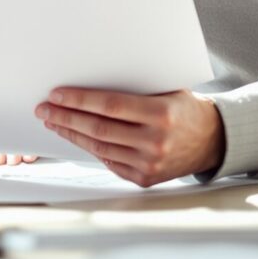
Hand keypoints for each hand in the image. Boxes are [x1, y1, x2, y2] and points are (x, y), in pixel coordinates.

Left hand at [35, 88, 224, 186]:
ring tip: (54, 122)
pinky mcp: (145, 178)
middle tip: (44, 109)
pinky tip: (77, 137)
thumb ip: (134, 89)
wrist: (213, 140)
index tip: (56, 95)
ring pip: (99, 148)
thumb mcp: (166, 90)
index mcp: (161, 114)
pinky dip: (90, 149)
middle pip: (99, 129)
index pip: (110, 106)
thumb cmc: (185, 108)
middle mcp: (155, 142)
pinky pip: (109, 162)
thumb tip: (91, 79)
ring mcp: (150, 164)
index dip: (79, 100)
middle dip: (66, 117)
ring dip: (72, 134)